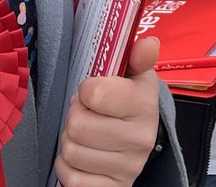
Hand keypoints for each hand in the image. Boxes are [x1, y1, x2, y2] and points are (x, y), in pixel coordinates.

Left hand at [54, 37, 160, 185]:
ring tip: (86, 134)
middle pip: (76, 125)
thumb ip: (137, 55)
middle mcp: (141, 138)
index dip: (86, 90)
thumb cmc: (127, 100)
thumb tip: (148, 43)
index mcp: (144, 104)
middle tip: (88, 114)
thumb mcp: (135, 74)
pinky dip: (67, 168)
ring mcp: (128, 168)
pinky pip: (71, 179)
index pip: (94, 94)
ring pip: (70, 152)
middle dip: (75, 117)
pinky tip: (83, 157)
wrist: (138, 139)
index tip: (93, 91)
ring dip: (69, 141)